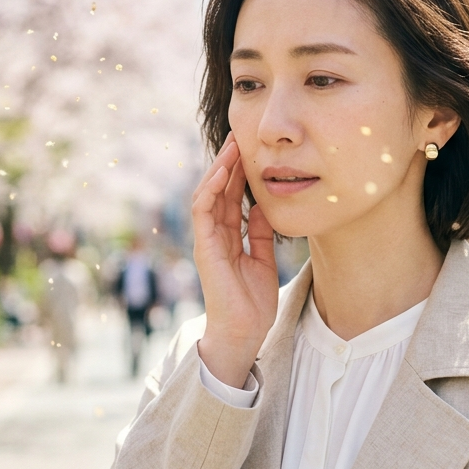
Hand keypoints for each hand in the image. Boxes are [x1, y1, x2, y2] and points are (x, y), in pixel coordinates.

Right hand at [192, 133, 277, 387]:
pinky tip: (221, 172)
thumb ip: (261, 231)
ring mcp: (206, 240)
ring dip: (218, 169)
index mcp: (229, 236)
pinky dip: (210, 189)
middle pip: (219, 190)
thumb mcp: (263, 257)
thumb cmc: (253, 302)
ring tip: (231, 146)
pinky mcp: (203, 247)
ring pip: (207, 194)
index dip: (240, 172)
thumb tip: (266, 203)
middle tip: (240, 136)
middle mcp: (214, 234)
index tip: (252, 149)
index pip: (231, 196)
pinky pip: (202, 211)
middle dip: (229, 162)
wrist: (244, 332)